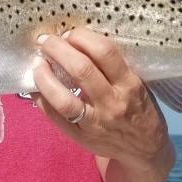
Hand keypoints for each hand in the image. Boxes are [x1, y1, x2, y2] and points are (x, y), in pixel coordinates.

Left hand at [32, 28, 173, 181]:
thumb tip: (78, 41)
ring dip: (45, 77)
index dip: (82, 37)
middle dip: (58, 49)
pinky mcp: (81, 138)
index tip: (69, 32)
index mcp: (130, 84)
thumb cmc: (138, 108)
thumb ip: (113, 66)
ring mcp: (95, 123)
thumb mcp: (136, 83)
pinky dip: (41, 99)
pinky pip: (55, 117)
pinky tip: (35, 87)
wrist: (145, 150)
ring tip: (37, 62)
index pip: (105, 53)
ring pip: (63, 99)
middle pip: (81, 70)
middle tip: (45, 40)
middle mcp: (112, 103)